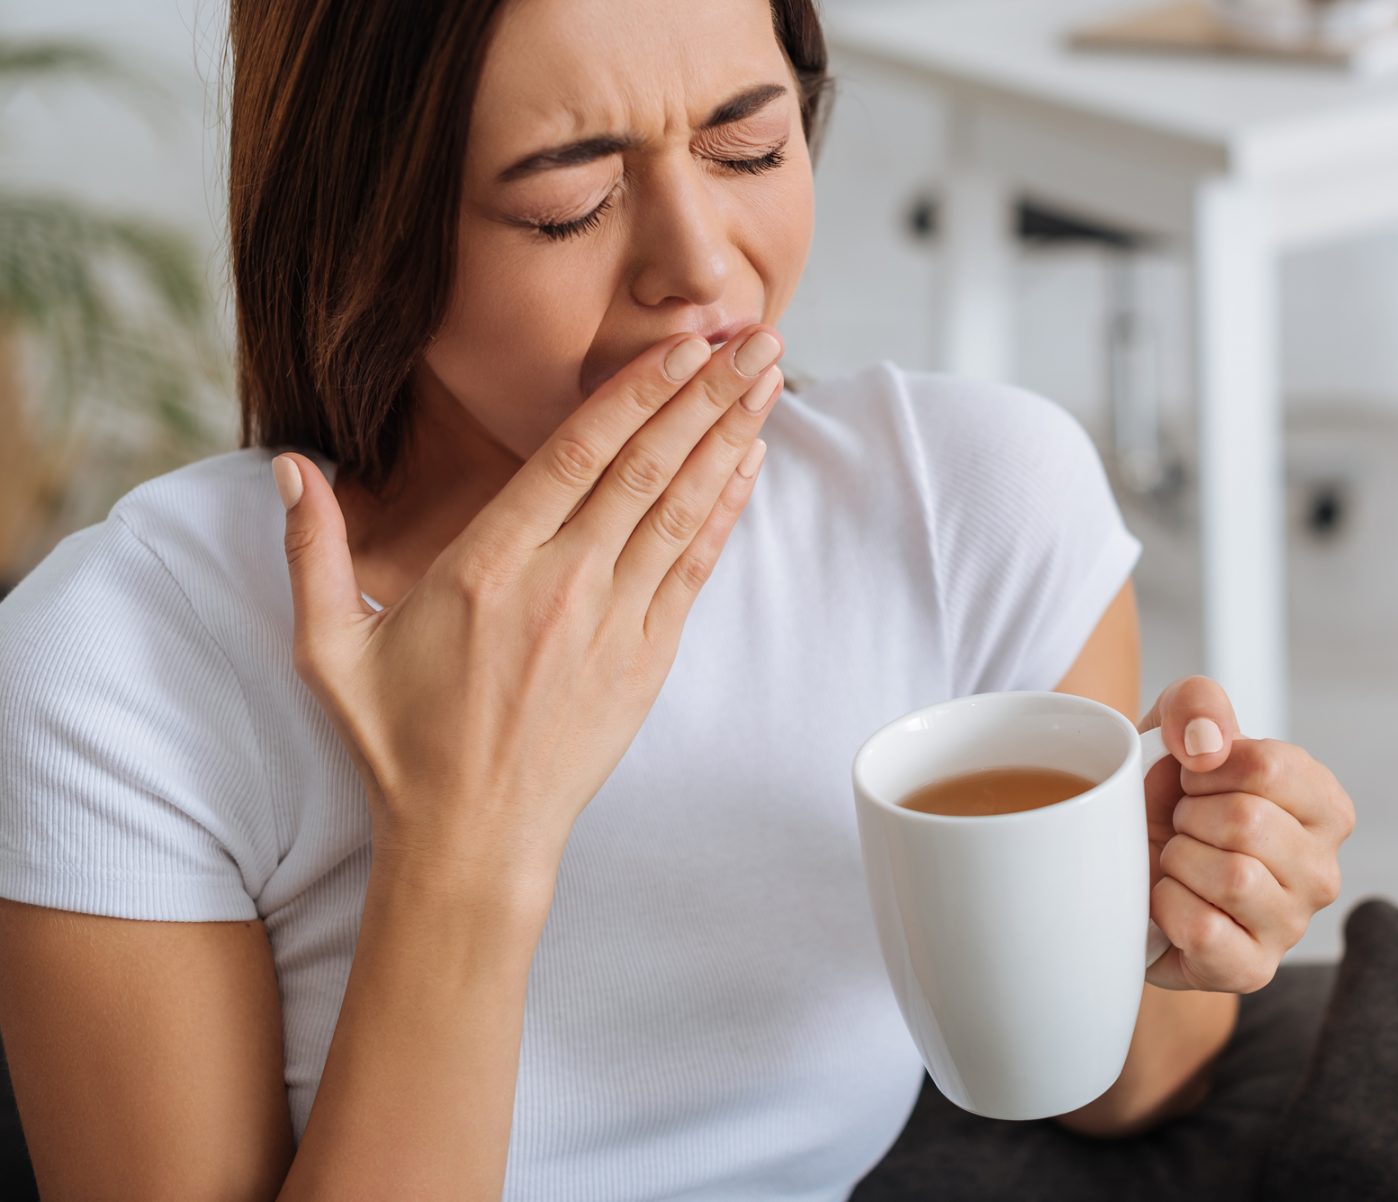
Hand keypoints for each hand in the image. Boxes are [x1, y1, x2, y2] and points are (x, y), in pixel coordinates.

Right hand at [273, 326, 785, 895]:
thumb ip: (313, 552)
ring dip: (728, 440)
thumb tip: (290, 465)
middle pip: (645, 468)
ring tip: (769, 381)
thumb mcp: (329, 650)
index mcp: (488, 567)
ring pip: (681, 510)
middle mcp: (562, 585)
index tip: (678, 345)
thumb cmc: (400, 744)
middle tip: (757, 336)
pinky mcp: (646, 660)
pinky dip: (725, 512)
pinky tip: (748, 465)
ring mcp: (613, 623)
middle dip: (706, 396)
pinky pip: (694, 568)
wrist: (473, 839)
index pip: (575, 456)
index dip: (633, 394)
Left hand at [1139, 677, 1354, 992]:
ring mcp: (1291, 925)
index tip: (1196, 780)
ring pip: (1232, 877)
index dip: (1209, 767)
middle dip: (1190, 816)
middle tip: (1182, 826)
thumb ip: (1198, 704)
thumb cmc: (1170, 798)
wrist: (1127, 865)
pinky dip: (1167, 908)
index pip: (1270, 767)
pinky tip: (1167, 901)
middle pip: (1248, 822)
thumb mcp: (1180, 729)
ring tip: (1178, 861)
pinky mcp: (1252, 970)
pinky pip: (1205, 931)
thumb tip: (1209, 744)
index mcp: (1324, 806)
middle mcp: (1322, 869)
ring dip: (1179, 859)